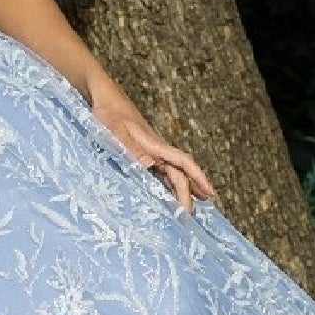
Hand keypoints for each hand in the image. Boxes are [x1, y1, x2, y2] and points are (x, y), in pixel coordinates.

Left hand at [92, 100, 218, 216]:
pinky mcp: (142, 152)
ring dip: (180, 190)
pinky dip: (166, 184)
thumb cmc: (109, 112)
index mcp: (154, 144)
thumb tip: (151, 164)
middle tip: (189, 217)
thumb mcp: (116, 131)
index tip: (210, 193)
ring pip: (171, 173)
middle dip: (187, 194)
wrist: (104, 97)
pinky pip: (159, 171)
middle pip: (178, 173)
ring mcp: (151, 151)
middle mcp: (157, 149)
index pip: (183, 162)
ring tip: (188, 208)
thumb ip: (131, 148)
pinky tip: (167, 193)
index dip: (198, 177)